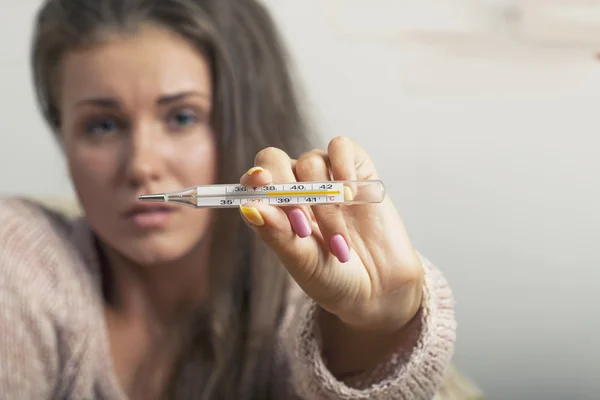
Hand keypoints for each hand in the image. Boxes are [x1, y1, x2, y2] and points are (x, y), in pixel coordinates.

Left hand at [238, 136, 422, 331]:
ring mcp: (325, 175)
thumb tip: (249, 208)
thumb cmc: (333, 277)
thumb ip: (276, 233)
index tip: (260, 186)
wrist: (379, 288)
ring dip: (324, 206)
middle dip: (284, 188)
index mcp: (274, 207)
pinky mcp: (356, 168)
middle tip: (301, 225)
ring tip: (338, 242)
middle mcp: (296, 186)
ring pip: (310, 164)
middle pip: (274, 159)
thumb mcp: (302, 261)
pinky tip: (349, 193)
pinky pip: (340, 147)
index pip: (254, 181)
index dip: (254, 180)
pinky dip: (342, 164)